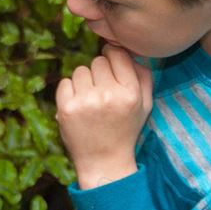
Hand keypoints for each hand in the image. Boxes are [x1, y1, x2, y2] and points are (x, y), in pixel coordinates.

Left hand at [56, 45, 152, 189]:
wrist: (104, 161)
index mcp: (130, 93)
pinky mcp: (66, 108)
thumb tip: (127, 48)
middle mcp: (109, 95)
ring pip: (80, 70)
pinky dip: (69, 92)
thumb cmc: (125, 129)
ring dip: (84, 82)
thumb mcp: (145, 104)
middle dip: (99, 73)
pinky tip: (79, 107)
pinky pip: (64, 82)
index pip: (117, 54)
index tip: (112, 69)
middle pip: (98, 61)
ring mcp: (86, 102)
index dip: (113, 58)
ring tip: (91, 102)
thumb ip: (143, 74)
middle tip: (103, 93)